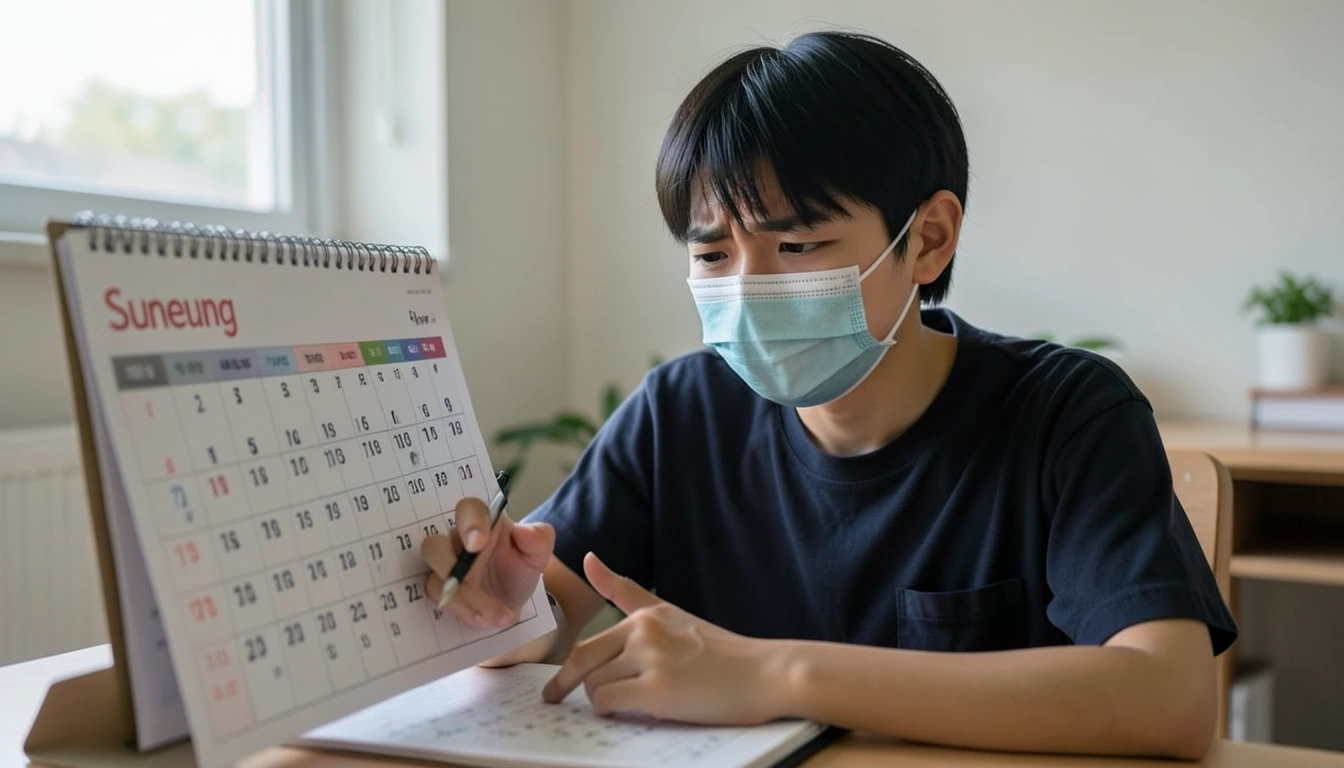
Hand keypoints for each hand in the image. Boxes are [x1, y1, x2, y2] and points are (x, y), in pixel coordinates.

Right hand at [420, 497, 554, 630]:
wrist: (512, 602)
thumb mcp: (538, 554)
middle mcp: (458, 540)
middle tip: (474, 585)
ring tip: (496, 614)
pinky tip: (484, 619)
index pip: (468, 509)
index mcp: (483, 522)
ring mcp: (444, 564)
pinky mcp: (438, 586)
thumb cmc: (520, 569)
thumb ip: (539, 538)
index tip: (477, 542)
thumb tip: (525, 531)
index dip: (468, 522)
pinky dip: (461, 610)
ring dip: (462, 597)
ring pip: (435, 574)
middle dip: (453, 567)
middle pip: (435, 543)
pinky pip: (437, 596)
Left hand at [541, 552, 783, 724]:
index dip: (565, 665)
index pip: (590, 639)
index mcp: (647, 615)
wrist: (766, 673)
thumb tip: (588, 559)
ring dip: (601, 700)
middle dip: (565, 684)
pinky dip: (611, 711)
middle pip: (582, 661)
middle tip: (554, 700)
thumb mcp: (673, 613)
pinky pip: (608, 702)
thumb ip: (627, 592)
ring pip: (593, 685)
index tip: (551, 684)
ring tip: (625, 704)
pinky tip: (631, 712)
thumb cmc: (724, 652)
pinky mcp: (656, 689)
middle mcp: (643, 631)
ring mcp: (649, 659)